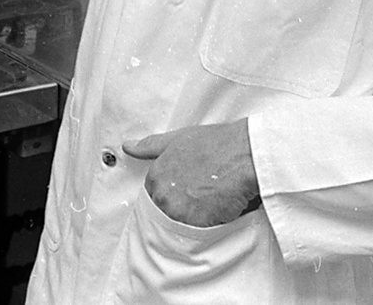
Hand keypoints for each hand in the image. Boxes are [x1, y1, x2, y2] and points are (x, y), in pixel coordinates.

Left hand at [121, 119, 261, 227]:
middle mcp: (162, 194)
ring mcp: (178, 211)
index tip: (186, 190)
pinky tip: (219, 210)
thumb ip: (150, 146)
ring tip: (211, 202)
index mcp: (155, 175)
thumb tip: (128, 146)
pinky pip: (198, 234)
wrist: (245, 154)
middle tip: (202, 196)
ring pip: (181, 225)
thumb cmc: (216, 144)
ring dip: (194, 219)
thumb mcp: (177, 139)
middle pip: (166, 212)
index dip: (173, 194)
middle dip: (182, 207)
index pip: (155, 196)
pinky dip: (209, 226)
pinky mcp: (197, 224)